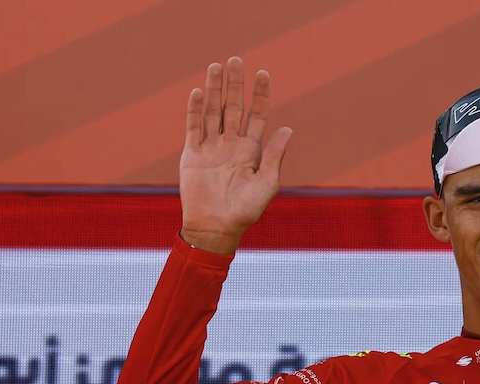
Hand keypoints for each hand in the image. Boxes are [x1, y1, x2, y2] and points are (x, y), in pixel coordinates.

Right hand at [179, 57, 292, 253]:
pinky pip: (194, 127)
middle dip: (236, 84)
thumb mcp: (267, 182)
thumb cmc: (246, 210)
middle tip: (237, 60)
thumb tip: (287, 128)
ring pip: (213, 112)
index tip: (263, 74)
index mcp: (252, 150)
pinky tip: (200, 92)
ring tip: (216, 66)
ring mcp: (211, 147)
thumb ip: (275, 155)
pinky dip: (196, 110)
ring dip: (215, 90)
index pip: (257, 115)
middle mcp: (231, 144)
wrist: (217, 227)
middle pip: (234, 107)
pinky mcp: (193, 154)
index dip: (260, 95)